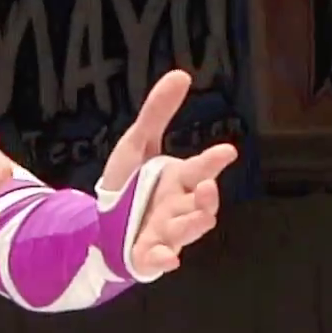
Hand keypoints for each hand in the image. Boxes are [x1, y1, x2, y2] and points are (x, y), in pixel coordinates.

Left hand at [99, 69, 236, 277]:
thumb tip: (181, 74)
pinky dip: (165, 259)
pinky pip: (160, 259)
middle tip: (208, 188)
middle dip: (208, 199)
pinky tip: (168, 257)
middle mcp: (179, 207)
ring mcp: (167, 233)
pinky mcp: (150, 255)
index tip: (227, 151)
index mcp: (179, 180)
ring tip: (195, 216)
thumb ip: (158, 112)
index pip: (201, 169)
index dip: (213, 161)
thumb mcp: (137, 144)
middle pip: (201, 205)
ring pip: (187, 231)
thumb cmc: (130, 184)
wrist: (104, 224)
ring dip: (192, 225)